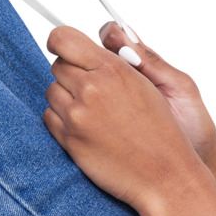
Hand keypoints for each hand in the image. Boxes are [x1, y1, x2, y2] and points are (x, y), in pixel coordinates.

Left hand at [43, 26, 203, 215]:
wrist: (166, 177)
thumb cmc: (162, 131)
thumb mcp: (146, 84)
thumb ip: (116, 59)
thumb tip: (96, 40)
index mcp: (112, 69)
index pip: (63, 38)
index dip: (59, 41)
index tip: (60, 46)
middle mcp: (90, 88)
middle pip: (58, 65)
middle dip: (72, 73)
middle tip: (93, 88)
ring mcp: (77, 114)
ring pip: (52, 90)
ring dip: (67, 97)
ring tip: (94, 112)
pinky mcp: (68, 138)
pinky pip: (49, 116)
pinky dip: (62, 120)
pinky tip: (87, 128)